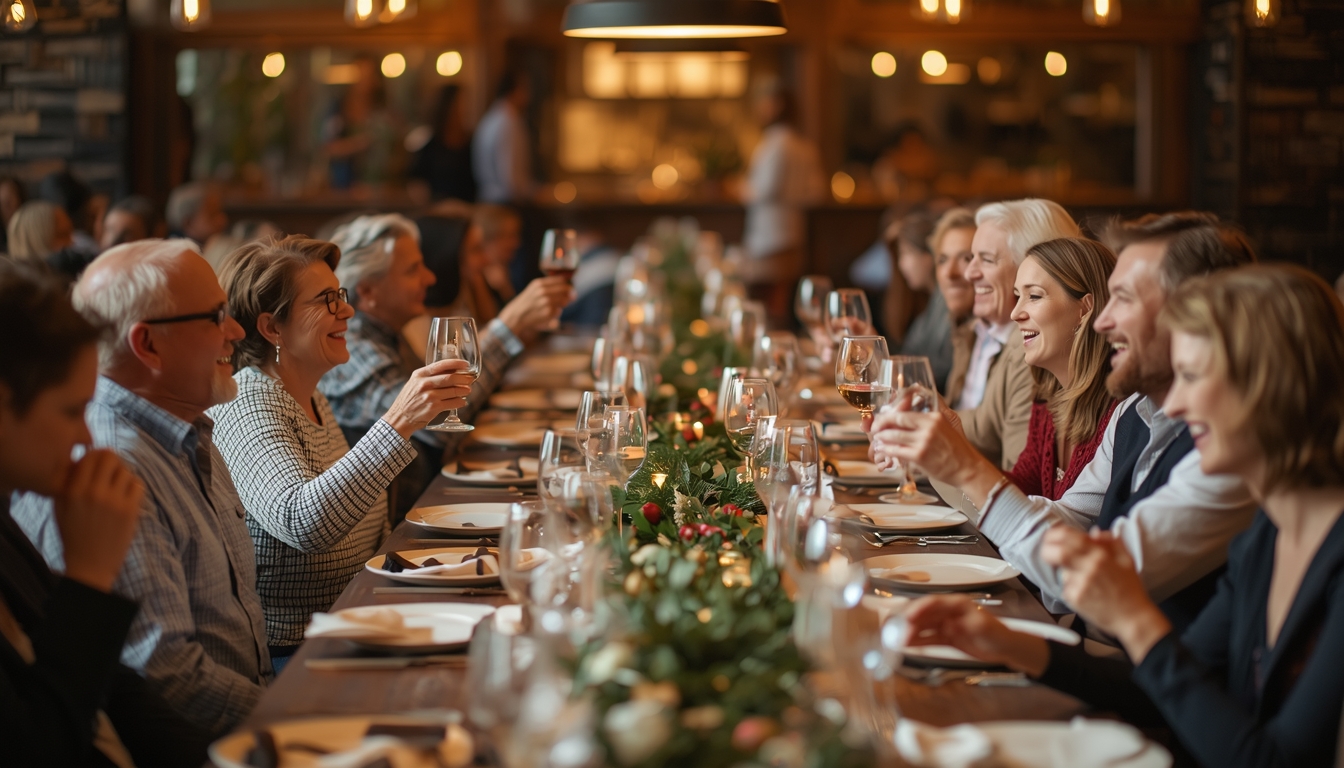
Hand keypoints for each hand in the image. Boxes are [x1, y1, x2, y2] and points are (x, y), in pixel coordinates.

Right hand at [52, 449, 144, 592]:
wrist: (89, 564)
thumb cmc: (73, 535)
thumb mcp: (60, 507)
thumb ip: (67, 482)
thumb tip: (80, 460)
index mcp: (74, 491)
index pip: (91, 456)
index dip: (95, 454)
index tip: (96, 461)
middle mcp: (95, 492)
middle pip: (111, 458)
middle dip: (111, 461)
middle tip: (109, 469)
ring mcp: (115, 501)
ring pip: (126, 471)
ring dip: (122, 475)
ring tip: (116, 486)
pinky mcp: (131, 510)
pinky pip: (138, 485)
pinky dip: (133, 486)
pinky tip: (126, 495)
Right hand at [383, 358, 474, 438]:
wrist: (399, 418)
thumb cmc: (409, 400)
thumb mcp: (414, 383)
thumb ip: (429, 376)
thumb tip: (451, 371)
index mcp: (419, 375)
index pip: (440, 365)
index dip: (456, 363)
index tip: (465, 364)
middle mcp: (424, 384)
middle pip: (450, 378)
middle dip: (463, 378)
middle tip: (470, 379)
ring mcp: (429, 396)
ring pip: (453, 391)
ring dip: (464, 391)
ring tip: (468, 390)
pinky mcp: (434, 408)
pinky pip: (452, 403)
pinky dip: (460, 402)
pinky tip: (462, 402)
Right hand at [497, 277, 574, 343]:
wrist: (516, 316)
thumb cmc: (526, 302)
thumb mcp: (534, 288)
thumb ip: (549, 285)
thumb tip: (568, 285)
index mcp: (539, 283)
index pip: (562, 280)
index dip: (568, 284)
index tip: (570, 287)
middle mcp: (543, 291)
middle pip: (566, 289)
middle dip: (570, 294)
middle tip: (570, 297)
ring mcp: (546, 302)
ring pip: (565, 300)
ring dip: (563, 303)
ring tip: (556, 305)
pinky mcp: (548, 313)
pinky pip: (559, 311)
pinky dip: (557, 312)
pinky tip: (549, 313)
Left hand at [868, 391, 995, 490]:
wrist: (967, 468)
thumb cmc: (955, 449)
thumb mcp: (945, 426)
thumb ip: (928, 420)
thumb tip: (909, 414)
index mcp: (934, 417)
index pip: (904, 412)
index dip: (888, 415)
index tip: (881, 419)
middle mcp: (928, 426)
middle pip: (896, 420)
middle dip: (880, 425)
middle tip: (874, 429)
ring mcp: (923, 441)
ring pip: (893, 436)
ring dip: (881, 438)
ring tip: (877, 440)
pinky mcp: (919, 456)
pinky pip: (896, 451)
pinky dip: (886, 450)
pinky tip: (883, 450)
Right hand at [904, 595, 1050, 675]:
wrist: (1005, 648)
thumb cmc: (997, 633)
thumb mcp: (984, 627)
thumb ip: (967, 624)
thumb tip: (951, 624)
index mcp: (957, 604)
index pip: (934, 602)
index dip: (919, 608)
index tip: (908, 616)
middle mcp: (949, 612)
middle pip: (924, 614)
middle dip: (909, 621)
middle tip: (897, 631)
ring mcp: (946, 624)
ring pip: (924, 626)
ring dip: (911, 632)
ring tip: (898, 640)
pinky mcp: (946, 636)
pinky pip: (928, 638)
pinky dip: (918, 641)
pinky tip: (907, 645)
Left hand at [1040, 526, 1171, 661]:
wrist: (1133, 618)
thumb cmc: (1130, 590)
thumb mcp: (1126, 560)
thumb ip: (1111, 542)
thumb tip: (1093, 532)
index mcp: (1101, 554)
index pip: (1071, 537)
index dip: (1056, 534)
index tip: (1051, 536)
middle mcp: (1089, 567)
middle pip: (1058, 552)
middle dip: (1047, 550)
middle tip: (1047, 552)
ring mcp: (1081, 583)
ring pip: (1062, 572)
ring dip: (1067, 573)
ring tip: (1085, 582)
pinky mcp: (1075, 598)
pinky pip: (1065, 588)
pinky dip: (1071, 589)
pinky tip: (1087, 594)